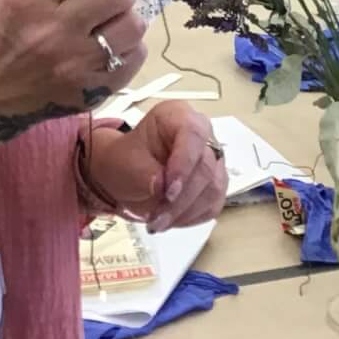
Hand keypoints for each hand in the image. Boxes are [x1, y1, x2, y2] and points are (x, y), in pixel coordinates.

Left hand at [87, 104, 226, 232]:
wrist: (125, 176)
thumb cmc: (125, 160)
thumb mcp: (124, 162)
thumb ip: (142, 173)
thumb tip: (161, 186)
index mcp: (177, 116)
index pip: (193, 133)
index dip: (184, 163)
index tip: (168, 191)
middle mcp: (201, 135)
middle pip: (205, 166)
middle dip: (181, 198)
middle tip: (158, 216)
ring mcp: (211, 159)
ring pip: (213, 188)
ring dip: (185, 211)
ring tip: (159, 222)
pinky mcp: (214, 183)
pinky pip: (213, 204)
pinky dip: (192, 217)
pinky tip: (171, 219)